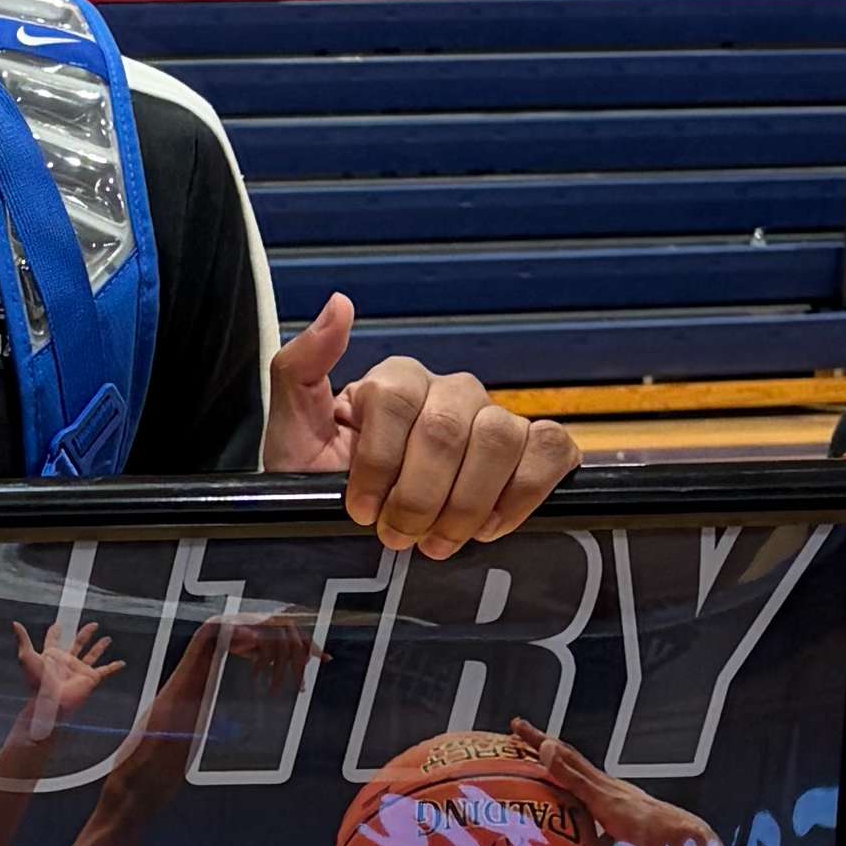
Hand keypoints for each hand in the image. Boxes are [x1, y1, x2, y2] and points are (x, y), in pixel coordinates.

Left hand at [5, 617, 121, 743]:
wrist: (51, 702)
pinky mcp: (90, 678)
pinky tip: (122, 663)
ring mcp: (79, 670)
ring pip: (92, 655)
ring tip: (108, 638)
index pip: (54, 640)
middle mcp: (66, 662)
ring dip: (99, 646)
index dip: (55, 632)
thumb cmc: (37, 682)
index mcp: (51, 656)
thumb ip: (23, 639)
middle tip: (92, 624)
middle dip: (84, 633)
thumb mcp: (26, 657)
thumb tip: (15, 623)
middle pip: (77, 643)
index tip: (58, 625)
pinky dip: (114, 667)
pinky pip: (105, 671)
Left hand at [269, 296, 576, 554]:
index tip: (358, 510)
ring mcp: (495, 419)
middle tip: (397, 537)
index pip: (397, 401)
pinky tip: (487, 528)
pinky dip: (524, 493)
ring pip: (501, 438)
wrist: (359, 537)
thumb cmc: (325, 486)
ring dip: (466, 503)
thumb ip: (300, 368)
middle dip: (418, 496)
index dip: (378, 463)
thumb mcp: (293, 435)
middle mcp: (451, 392)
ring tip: (438, 540)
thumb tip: (340, 304)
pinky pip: (552, 450)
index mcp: (396, 382)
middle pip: (448, 428)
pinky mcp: (533, 450)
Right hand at [497, 719, 700, 845]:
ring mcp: (611, 808)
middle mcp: (603, 790)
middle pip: (568, 767)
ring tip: (537, 789)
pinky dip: (574, 829)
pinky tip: (569, 844)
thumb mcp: (602, 800)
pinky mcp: (618, 828)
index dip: (538, 739)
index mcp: (596, 781)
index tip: (515, 725)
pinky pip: (588, 825)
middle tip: (519, 746)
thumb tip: (548, 748)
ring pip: (577, 795)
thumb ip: (575, 778)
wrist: (679, 842)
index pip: (561, 753)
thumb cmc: (643, 823)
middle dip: (543, 756)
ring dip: (557, 789)